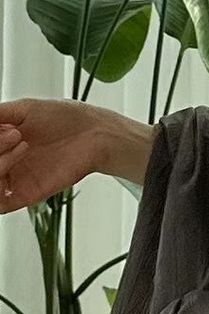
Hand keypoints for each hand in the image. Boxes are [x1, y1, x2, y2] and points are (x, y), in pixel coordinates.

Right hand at [0, 98, 135, 214]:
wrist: (94, 133)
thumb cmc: (64, 119)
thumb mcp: (23, 109)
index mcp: (1, 145)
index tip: (5, 127)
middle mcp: (5, 164)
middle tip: (16, 133)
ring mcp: (15, 180)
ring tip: (21, 142)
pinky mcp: (27, 195)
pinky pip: (0, 204)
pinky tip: (10, 164)